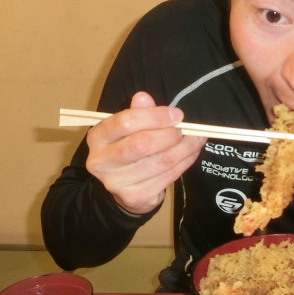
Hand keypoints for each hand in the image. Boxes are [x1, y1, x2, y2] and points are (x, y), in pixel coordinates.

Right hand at [85, 91, 204, 214]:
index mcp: (98, 137)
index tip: (177, 114)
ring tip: (196, 139)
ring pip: (160, 162)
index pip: (125, 122)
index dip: (155, 116)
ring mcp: (116, 182)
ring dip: (185, 148)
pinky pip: (168, 176)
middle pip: (142, 144)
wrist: (123, 188)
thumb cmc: (128, 149)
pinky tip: (191, 153)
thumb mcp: (128, 129)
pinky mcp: (134, 197)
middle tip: (186, 129)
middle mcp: (101, 161)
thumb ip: (137, 113)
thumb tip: (143, 98)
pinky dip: (185, 162)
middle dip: (171, 134)